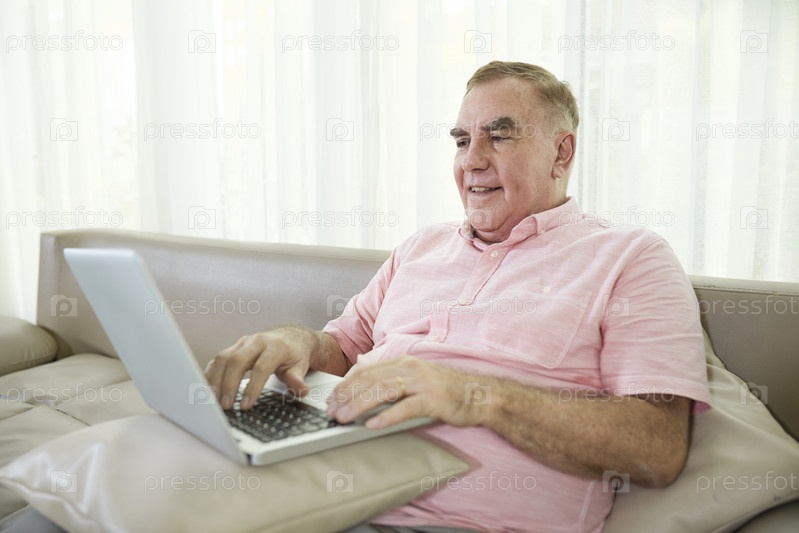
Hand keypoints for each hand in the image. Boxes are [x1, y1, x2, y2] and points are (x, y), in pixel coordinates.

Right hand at [205, 327, 315, 409]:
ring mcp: (243, 343)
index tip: (245, 406)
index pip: (260, 367)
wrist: (290, 337)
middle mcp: (257, 342)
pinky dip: (211, 374)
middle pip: (237, 361)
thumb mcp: (301, 366)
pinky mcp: (234, 348)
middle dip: (228, 385)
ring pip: (223, 359)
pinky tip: (208, 389)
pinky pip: (218, 359)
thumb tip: (301, 391)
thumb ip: (297, 379)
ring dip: (216, 381)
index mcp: (275, 347)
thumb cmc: (294, 354)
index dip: (252, 387)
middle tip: (226, 406)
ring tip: (214, 401)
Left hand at [326, 355, 492, 428]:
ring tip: (344, 418)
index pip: (367, 370)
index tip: (332, 398)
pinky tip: (372, 425)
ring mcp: (422, 382)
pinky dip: (387, 416)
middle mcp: (410, 368)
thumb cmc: (447, 390)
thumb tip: (364, 389)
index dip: (346, 384)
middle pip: (370, 380)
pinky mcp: (433, 398)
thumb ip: (393, 380)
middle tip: (331, 411)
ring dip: (360, 405)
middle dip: (347, 396)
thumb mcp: (416, 379)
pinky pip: (405, 408)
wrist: (480, 394)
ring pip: (383, 391)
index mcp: (403, 362)